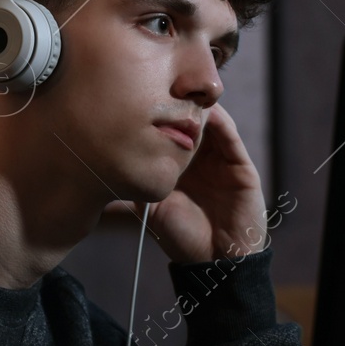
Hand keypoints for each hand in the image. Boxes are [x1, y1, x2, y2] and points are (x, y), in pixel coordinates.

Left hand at [109, 102, 268, 264]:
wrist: (215, 262)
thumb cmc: (181, 239)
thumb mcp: (150, 207)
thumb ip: (136, 184)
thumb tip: (103, 164)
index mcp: (179, 166)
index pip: (168, 132)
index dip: (155, 115)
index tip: (136, 97)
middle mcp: (200, 159)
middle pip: (188, 121)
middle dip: (175, 102)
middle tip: (157, 82)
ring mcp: (222, 160)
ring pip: (210, 123)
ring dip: (196, 108)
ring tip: (181, 91)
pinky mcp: (241, 166)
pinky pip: (230, 137)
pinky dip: (219, 121)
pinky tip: (205, 111)